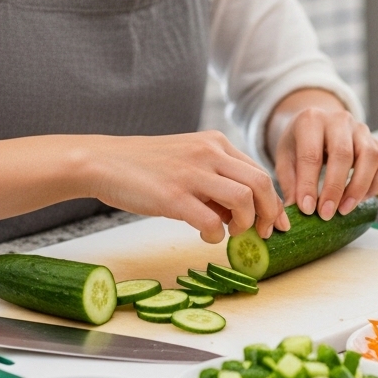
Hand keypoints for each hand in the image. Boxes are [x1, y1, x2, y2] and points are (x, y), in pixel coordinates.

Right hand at [82, 132, 287, 242]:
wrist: (103, 161)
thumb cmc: (146, 166)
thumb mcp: (188, 159)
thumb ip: (215, 177)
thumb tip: (240, 212)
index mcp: (215, 143)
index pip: (259, 171)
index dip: (273, 200)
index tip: (274, 222)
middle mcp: (209, 153)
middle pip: (261, 183)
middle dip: (269, 213)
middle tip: (262, 234)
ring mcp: (191, 174)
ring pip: (244, 199)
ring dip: (245, 223)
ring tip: (232, 232)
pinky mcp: (173, 196)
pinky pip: (212, 220)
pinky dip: (216, 234)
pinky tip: (206, 234)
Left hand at [268, 89, 377, 220]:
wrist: (318, 124)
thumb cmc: (300, 143)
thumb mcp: (285, 158)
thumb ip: (290, 183)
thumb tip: (294, 212)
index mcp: (311, 120)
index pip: (311, 155)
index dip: (309, 184)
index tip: (307, 209)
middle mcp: (340, 120)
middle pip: (343, 154)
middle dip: (335, 189)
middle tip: (326, 214)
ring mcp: (362, 130)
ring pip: (370, 157)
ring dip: (358, 188)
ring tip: (344, 209)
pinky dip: (377, 185)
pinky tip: (361, 198)